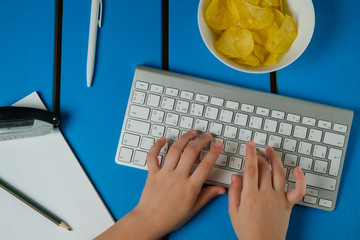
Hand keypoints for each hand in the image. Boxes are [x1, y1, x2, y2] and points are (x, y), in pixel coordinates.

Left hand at [96, 130, 224, 239]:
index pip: (206, 165)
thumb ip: (208, 196)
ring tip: (191, 132)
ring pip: (175, 150)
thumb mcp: (193, 209)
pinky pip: (153, 156)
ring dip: (184, 138)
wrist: (149, 221)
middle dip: (201, 140)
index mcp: (190, 187)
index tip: (218, 144)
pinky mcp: (152, 173)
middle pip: (191, 152)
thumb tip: (222, 189)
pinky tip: (163, 139)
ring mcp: (164, 173)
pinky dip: (157, 146)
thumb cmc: (171, 217)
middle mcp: (178, 177)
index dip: (214, 152)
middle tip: (207, 136)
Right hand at [228, 140, 305, 239]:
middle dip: (259, 155)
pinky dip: (301, 179)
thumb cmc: (247, 231)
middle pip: (264, 168)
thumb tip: (235, 176)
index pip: (251, 168)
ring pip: (280, 173)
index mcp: (251, 195)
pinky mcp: (288, 204)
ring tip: (270, 150)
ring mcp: (279, 198)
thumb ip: (234, 192)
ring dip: (275, 158)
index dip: (250, 153)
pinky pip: (298, 190)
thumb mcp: (233, 212)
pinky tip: (298, 169)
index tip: (250, 144)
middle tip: (255, 149)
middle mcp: (266, 194)